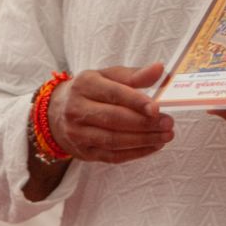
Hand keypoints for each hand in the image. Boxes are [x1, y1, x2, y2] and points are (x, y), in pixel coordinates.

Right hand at [51, 63, 174, 163]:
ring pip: (113, 140)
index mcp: (84, 85)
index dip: (136, 101)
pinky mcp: (84, 152)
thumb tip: (160, 69)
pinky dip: (135, 153)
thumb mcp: (107, 76)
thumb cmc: (90, 91)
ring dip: (143, 140)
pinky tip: (154, 146)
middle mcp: (77, 109)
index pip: (113, 93)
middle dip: (144, 123)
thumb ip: (134, 75)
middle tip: (168, 123)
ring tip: (165, 136)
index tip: (157, 108)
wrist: (57, 112)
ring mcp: (78, 133)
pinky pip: (112, 156)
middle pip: (113, 119)